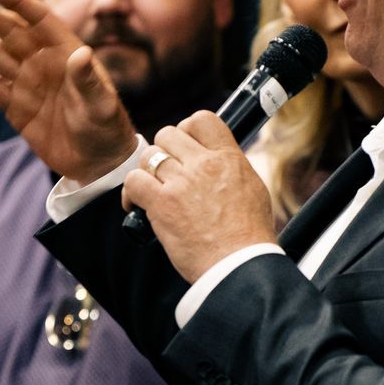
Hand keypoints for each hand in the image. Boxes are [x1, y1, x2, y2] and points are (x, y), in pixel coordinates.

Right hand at [0, 0, 138, 184]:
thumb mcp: (101, 104)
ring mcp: (27, 83)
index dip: (17, 0)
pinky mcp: (15, 107)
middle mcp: (43, 62)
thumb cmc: (106, 128)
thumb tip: (81, 54)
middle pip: (10, 32)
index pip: (38, 18)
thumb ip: (88, 80)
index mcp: (66, 51)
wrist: (97, 162)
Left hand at [121, 113, 279, 281]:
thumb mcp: (252, 189)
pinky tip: (137, 205)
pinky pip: (133, 181)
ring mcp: (181, 183)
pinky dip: (131, 192)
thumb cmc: (249, 236)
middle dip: (164, 152)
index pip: (201, 119)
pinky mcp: (162, 204)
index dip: (187, 129)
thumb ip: (232, 169)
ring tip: (152, 191)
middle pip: (168, 134)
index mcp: (229, 158)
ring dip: (147, 172)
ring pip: (148, 156)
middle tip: (166, 174)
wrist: (240, 265)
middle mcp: (204, 164)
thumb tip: (219, 162)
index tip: (185, 147)